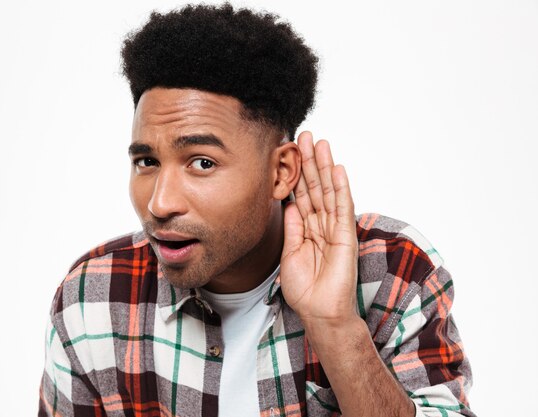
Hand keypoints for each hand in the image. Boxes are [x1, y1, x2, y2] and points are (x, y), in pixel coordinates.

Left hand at [280, 131, 359, 327]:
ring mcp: (335, 229)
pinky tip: (337, 170)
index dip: (297, 173)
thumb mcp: (290, 252)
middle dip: (310, 161)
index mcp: (309, 229)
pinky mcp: (346, 237)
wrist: (319, 312)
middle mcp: (323, 225)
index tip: (291, 151)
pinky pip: (342, 208)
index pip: (303, 195)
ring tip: (320, 143)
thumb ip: (292, 227)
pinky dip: (340, 188)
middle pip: (315, 187)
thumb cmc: (305, 288)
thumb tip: (288, 203)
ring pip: (329, 191)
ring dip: (324, 167)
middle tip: (305, 135)